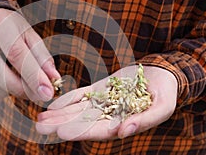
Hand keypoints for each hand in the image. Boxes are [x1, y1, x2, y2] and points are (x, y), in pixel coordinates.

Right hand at [0, 8, 59, 105]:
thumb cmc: (14, 31)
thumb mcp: (31, 37)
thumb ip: (42, 58)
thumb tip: (53, 79)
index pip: (15, 53)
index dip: (32, 76)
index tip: (47, 92)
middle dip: (18, 88)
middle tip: (35, 94)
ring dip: (4, 92)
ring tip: (18, 86)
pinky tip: (3, 89)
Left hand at [36, 65, 176, 139]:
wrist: (161, 74)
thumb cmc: (165, 93)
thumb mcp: (161, 107)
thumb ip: (144, 120)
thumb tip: (123, 131)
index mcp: (122, 124)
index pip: (98, 130)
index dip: (80, 131)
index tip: (62, 132)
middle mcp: (108, 116)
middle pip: (82, 122)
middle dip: (61, 125)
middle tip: (40, 127)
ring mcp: (101, 102)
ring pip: (77, 110)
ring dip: (59, 114)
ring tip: (40, 118)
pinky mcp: (99, 89)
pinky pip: (81, 95)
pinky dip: (68, 99)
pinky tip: (53, 105)